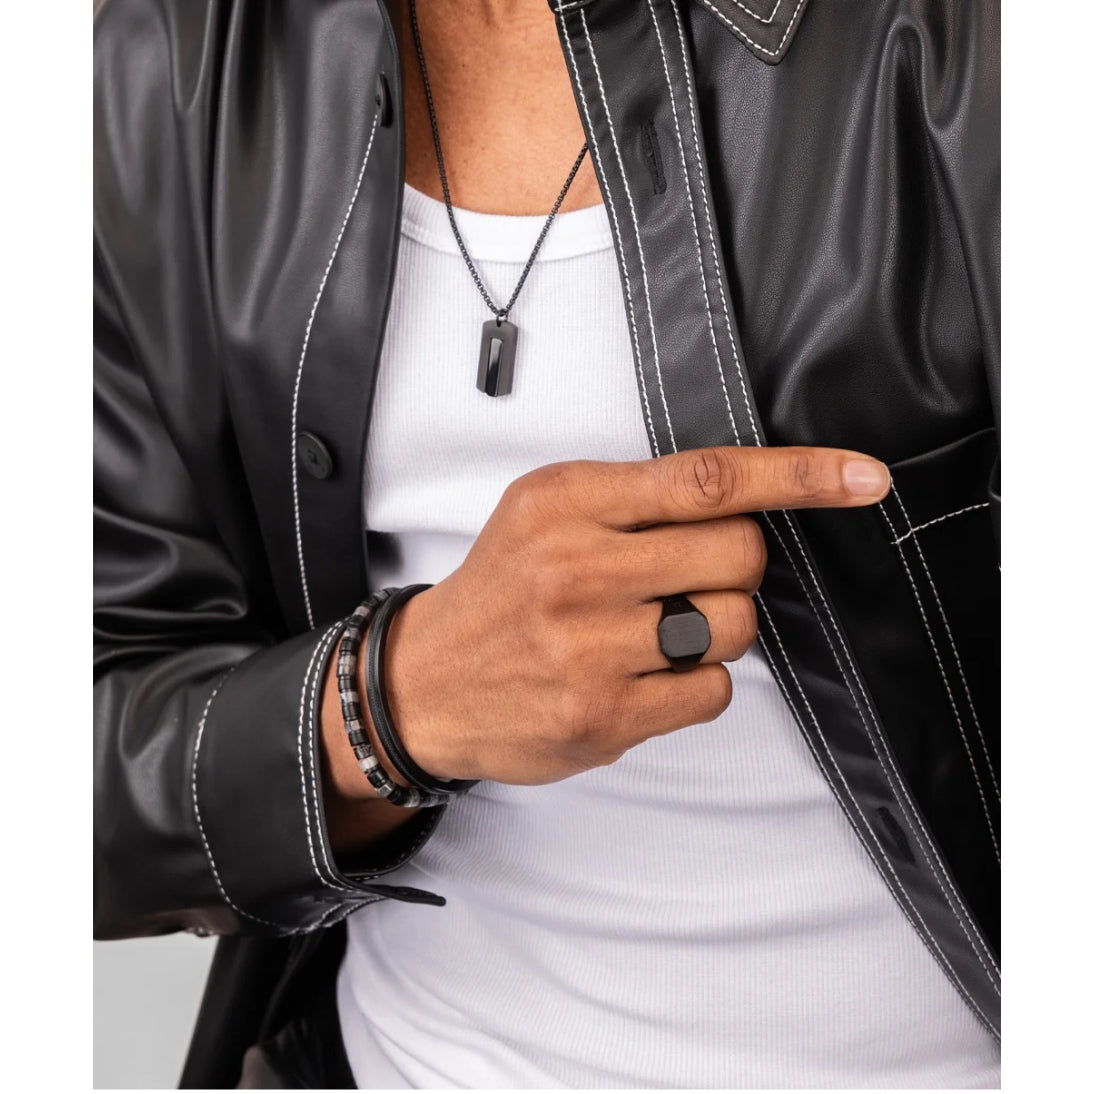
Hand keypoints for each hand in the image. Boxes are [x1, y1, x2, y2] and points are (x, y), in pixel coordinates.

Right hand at [380, 446, 889, 785]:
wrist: (424, 682)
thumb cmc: (501, 590)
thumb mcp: (544, 513)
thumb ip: (634, 501)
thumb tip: (748, 506)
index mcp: (567, 503)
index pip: (707, 479)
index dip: (799, 476)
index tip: (863, 478)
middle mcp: (577, 570)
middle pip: (739, 555)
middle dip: (736, 566)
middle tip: (688, 578)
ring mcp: (589, 649)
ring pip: (734, 626)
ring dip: (715, 628)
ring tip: (653, 631)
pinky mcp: (602, 717)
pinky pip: (710, 692)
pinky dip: (695, 682)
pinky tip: (641, 676)